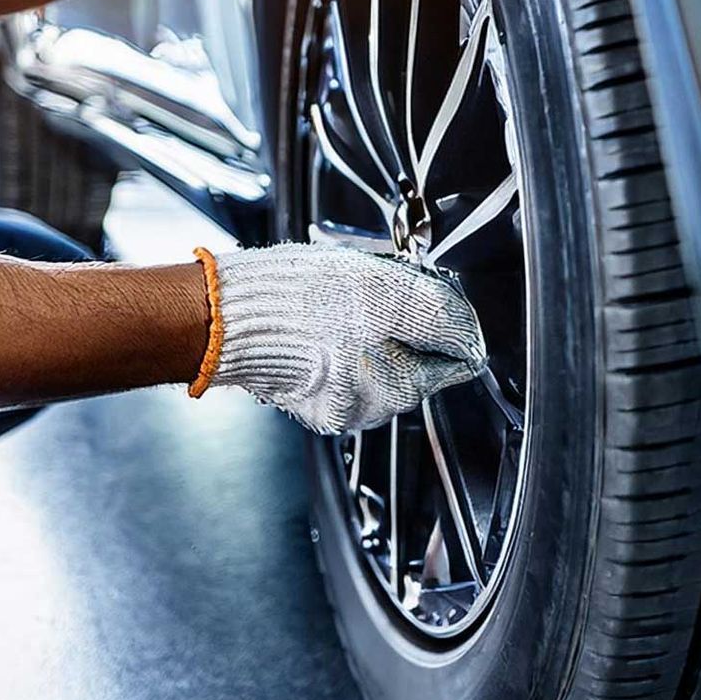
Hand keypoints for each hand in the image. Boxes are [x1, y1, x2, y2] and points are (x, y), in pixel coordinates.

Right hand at [201, 242, 485, 434]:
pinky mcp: (307, 390)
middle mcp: (370, 407)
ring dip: (370, 325)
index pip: (456, 359)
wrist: (227, 316)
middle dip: (404, 321)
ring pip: (379, 355)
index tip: (424, 295)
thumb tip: (473, 337)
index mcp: (397, 389)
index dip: (449, 320)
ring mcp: (336, 402)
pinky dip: (337, 335)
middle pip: (418, 356)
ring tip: (339, 302)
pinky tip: (318, 316)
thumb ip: (443, 316)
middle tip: (372, 292)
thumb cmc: (301, 304)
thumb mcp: (391, 292)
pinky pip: (341, 359)